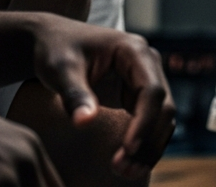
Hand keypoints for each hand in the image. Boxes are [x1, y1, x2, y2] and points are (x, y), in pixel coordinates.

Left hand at [28, 17, 175, 179]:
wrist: (52, 42)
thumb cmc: (55, 49)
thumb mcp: (60, 69)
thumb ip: (75, 94)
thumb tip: (85, 123)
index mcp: (134, 51)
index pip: (151, 90)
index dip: (145, 121)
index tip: (127, 148)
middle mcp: (147, 65)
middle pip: (163, 107)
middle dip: (148, 140)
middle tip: (123, 169)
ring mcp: (145, 81)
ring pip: (162, 119)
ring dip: (149, 148)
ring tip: (126, 172)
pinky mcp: (137, 96)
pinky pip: (150, 123)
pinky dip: (144, 144)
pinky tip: (128, 164)